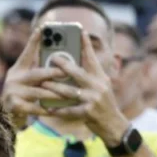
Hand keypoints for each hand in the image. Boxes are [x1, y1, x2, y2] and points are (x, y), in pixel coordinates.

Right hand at [1, 27, 66, 127]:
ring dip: (53, 94)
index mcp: (18, 69)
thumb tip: (59, 63)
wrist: (4, 117)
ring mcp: (12, 92)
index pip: (27, 53)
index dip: (34, 40)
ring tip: (66, 94)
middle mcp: (14, 78)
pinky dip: (44, 109)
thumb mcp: (27, 81)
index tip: (42, 28)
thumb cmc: (21, 96)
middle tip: (65, 72)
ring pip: (38, 92)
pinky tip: (53, 111)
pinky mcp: (13, 106)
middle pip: (36, 74)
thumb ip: (38, 72)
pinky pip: (33, 107)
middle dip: (52, 73)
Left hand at [40, 30, 130, 144]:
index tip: (80, 31)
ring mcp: (93, 100)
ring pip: (70, 91)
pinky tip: (49, 108)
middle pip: (78, 72)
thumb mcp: (101, 86)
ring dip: (55, 87)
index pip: (92, 58)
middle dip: (64, 65)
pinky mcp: (88, 113)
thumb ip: (90, 75)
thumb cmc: (102, 104)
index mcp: (100, 77)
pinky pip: (69, 110)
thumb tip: (72, 64)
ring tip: (44, 83)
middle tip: (52, 58)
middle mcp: (98, 86)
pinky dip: (59, 110)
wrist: (113, 125)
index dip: (86, 45)